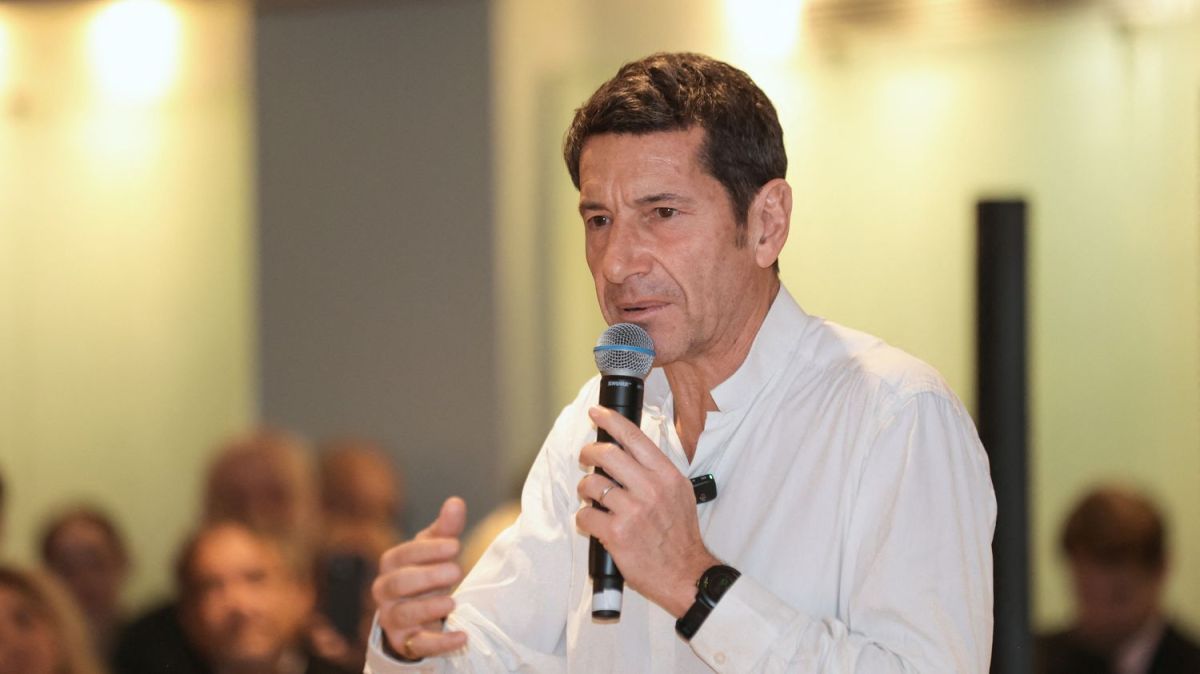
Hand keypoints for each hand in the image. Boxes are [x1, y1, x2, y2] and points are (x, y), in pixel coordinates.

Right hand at [372, 497, 468, 659]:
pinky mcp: (406, 642)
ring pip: (403, 614)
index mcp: (391, 564)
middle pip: (398, 584)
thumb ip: (446, 530)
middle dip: (426, 577)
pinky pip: (418, 645)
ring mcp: (393, 618)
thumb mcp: (435, 551)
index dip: (427, 550)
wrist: (417, 614)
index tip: (454, 546)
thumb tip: (456, 502)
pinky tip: (462, 636)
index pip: (402, 554)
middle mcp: (385, 591)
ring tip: (452, 603)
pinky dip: (440, 642)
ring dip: (428, 608)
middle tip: (456, 571)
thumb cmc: (425, 574)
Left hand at [576, 407, 719, 617]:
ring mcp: (632, 511)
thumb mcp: (679, 493)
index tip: (596, 413)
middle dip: (589, 452)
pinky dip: (584, 517)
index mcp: (667, 476)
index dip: (610, 421)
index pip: (634, 438)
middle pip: (607, 454)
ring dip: (586, 489)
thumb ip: (656, 472)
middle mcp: (650, 489)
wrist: (685, 573)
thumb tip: (628, 451)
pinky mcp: (616, 533)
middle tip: (586, 457)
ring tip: (593, 497)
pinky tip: (594, 522)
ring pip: (592, 484)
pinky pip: (585, 514)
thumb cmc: (680, 535)